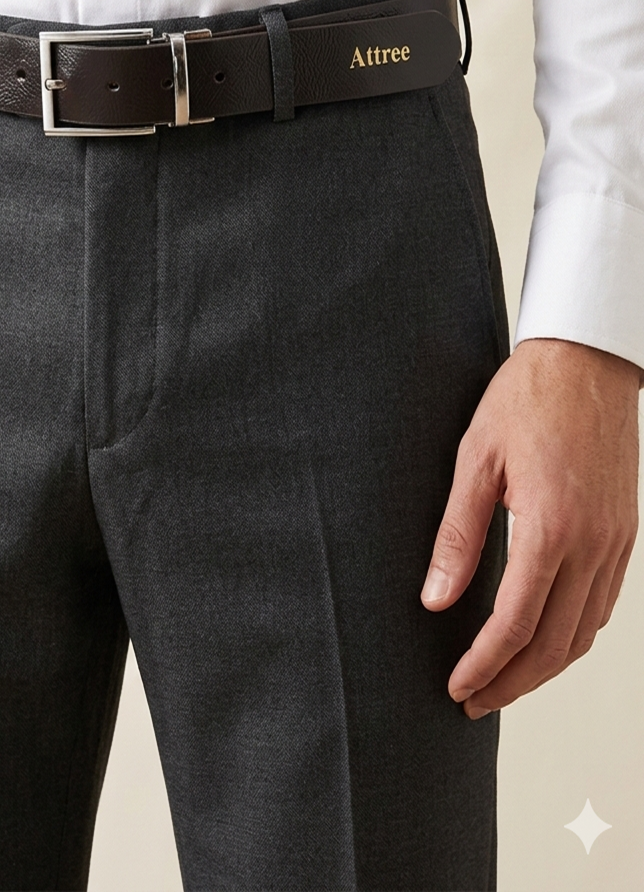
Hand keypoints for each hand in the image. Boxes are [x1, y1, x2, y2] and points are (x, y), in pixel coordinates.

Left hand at [421, 337, 639, 717]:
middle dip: (511, 682)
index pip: (515, 624)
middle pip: (555, 644)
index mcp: (551, 528)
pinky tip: (542, 639)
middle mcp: (593, 545)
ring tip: (502, 681)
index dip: (483, 665)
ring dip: (543, 668)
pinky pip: (603, 605)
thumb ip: (457, 536)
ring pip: (585, 632)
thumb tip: (436, 601)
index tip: (456, 687)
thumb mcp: (474, 461)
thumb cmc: (524, 401)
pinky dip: (572, 635)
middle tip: (472, 701)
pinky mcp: (625, 533)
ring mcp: (616, 542)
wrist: (588, 361)